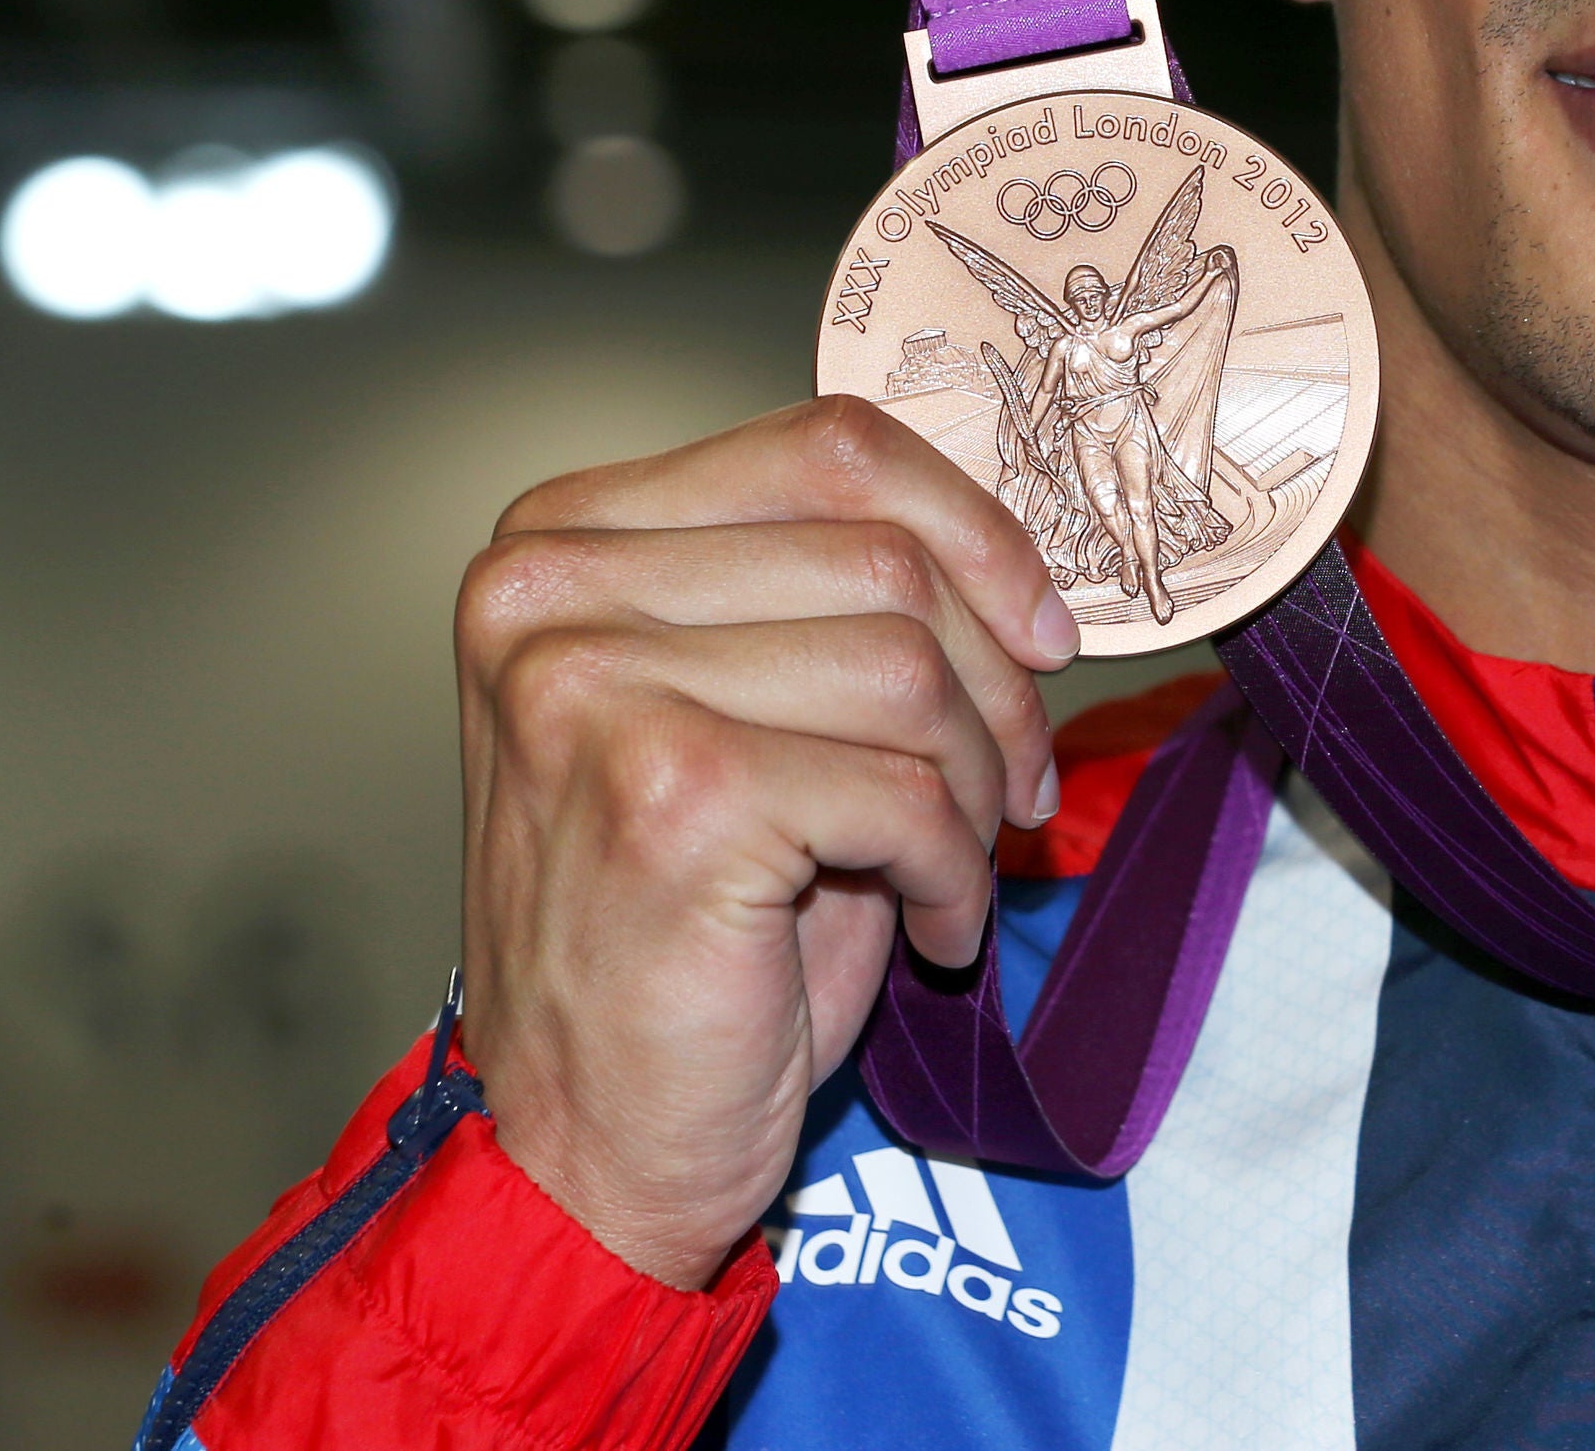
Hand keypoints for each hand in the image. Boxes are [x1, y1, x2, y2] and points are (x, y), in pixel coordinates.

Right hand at [456, 397, 1076, 1288]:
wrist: (587, 1146)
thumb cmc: (687, 932)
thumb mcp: (748, 712)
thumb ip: (827, 596)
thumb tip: (1018, 550)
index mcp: (563, 539)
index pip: (829, 448)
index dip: (975, 532)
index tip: (1043, 628)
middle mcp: (551, 594)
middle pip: (885, 559)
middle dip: (995, 683)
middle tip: (1013, 785)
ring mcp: (595, 689)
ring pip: (908, 668)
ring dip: (978, 781)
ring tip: (957, 861)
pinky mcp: (670, 796)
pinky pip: (907, 789)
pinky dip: (956, 871)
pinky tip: (931, 929)